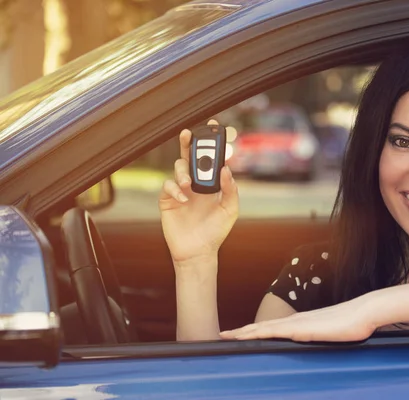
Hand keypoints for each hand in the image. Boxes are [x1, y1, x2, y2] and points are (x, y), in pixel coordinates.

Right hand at [159, 120, 238, 263]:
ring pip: (178, 167)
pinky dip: (175, 189)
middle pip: (190, 155)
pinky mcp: (168, 199)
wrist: (198, 252)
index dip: (212, 143)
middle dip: (189, 142)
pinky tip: (183, 199)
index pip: (211, 158)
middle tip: (189, 133)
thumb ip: (230, 189)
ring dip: (183, 171)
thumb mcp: (230, 210)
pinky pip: (167, 185)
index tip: (213, 127)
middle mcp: (196, 183)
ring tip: (190, 184)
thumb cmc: (215, 231)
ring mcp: (181, 189)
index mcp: (212, 183)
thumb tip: (226, 169)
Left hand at [219, 298, 375, 341]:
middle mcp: (296, 321)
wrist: (364, 312)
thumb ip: (318, 337)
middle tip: (222, 335)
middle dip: (241, 331)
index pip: (270, 327)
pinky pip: (281, 331)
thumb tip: (311, 344)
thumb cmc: (351, 324)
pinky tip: (255, 335)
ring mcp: (300, 323)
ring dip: (247, 332)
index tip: (237, 334)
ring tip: (229, 335)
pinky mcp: (307, 328)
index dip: (252, 331)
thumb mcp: (329, 334)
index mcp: (300, 322)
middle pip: (262, 326)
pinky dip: (265, 333)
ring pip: (267, 328)